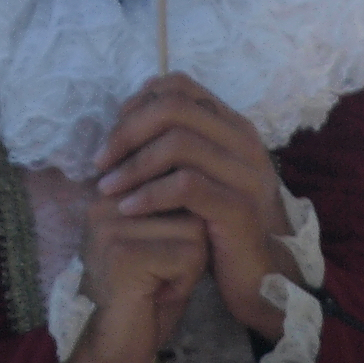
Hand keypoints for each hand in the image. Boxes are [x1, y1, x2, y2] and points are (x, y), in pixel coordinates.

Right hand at [68, 197, 208, 362]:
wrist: (107, 353)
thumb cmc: (141, 300)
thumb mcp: (160, 243)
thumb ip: (175, 210)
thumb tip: (207, 180)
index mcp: (113, 195)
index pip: (180, 183)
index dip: (187, 227)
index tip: (160, 257)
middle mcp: (105, 203)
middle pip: (191, 204)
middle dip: (190, 246)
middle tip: (159, 275)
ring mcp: (112, 228)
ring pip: (196, 231)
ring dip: (189, 266)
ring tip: (156, 285)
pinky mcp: (125, 255)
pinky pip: (189, 256)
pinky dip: (184, 283)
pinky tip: (155, 297)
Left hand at [94, 74, 286, 336]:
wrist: (262, 276)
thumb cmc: (221, 227)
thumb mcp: (201, 178)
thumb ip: (177, 150)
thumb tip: (125, 123)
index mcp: (233, 127)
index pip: (180, 86)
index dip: (138, 104)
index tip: (113, 137)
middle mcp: (243, 142)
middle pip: (174, 108)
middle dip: (127, 131)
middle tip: (100, 161)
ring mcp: (245, 174)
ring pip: (179, 143)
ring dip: (133, 165)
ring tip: (108, 188)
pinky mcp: (239, 208)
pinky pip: (186, 186)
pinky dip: (149, 194)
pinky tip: (128, 208)